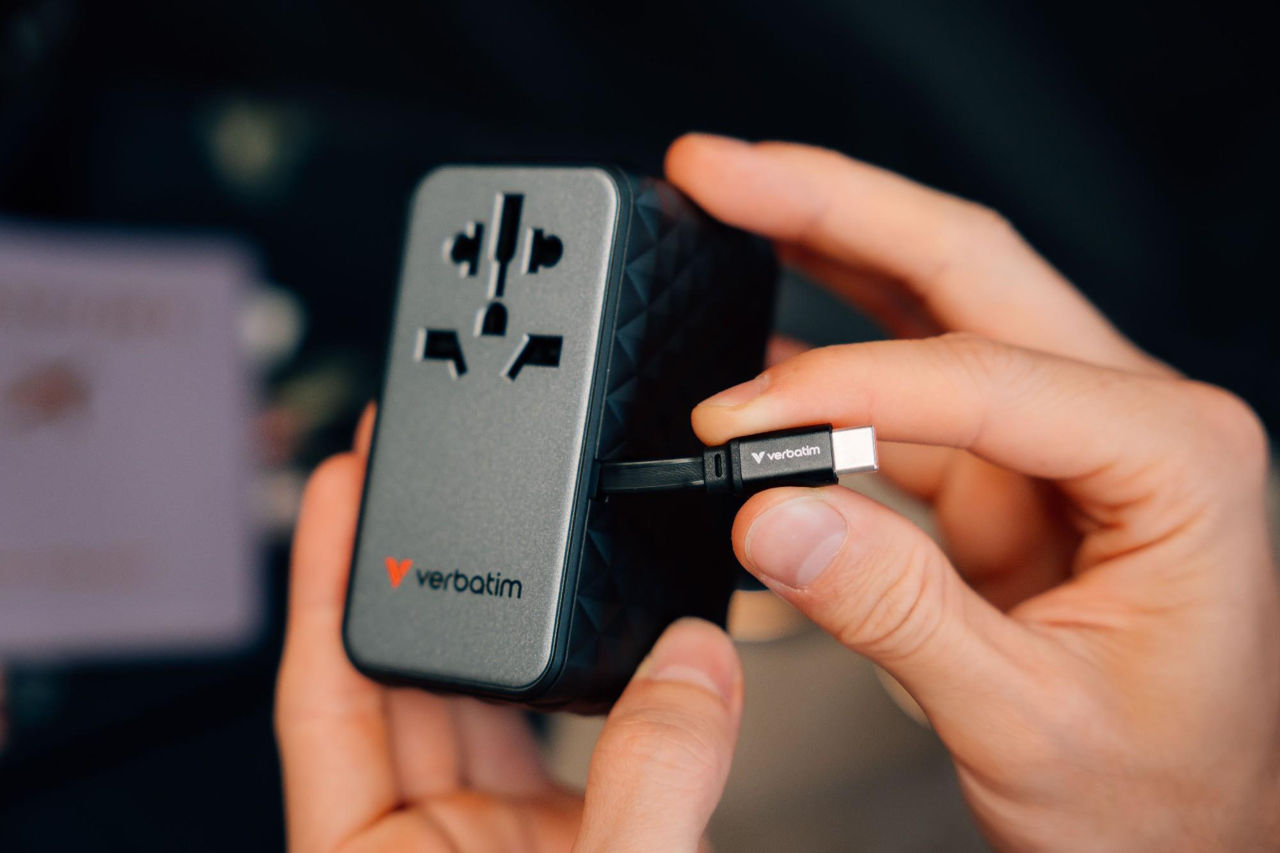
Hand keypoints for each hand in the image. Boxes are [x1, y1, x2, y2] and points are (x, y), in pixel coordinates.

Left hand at [276, 408, 743, 852]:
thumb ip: (650, 777)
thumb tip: (689, 663)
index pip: (328, 696)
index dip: (326, 580)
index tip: (337, 486)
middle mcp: (438, 842)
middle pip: (410, 678)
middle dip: (418, 566)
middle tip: (428, 466)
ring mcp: (508, 837)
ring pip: (493, 698)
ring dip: (507, 616)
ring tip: (518, 523)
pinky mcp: (578, 833)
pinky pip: (571, 726)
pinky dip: (589, 669)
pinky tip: (609, 625)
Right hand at [668, 134, 1279, 850]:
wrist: (1191, 840)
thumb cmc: (1164, 794)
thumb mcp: (1028, 719)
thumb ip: (896, 613)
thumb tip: (774, 515)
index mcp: (1173, 461)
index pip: (985, 377)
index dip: (841, 387)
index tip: (733, 420)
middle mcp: (1125, 422)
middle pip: (966, 272)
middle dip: (836, 207)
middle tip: (726, 173)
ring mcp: (1059, 443)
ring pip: (932, 309)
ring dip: (826, 250)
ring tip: (731, 206)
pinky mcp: (1005, 478)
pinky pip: (904, 399)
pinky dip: (825, 365)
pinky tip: (765, 334)